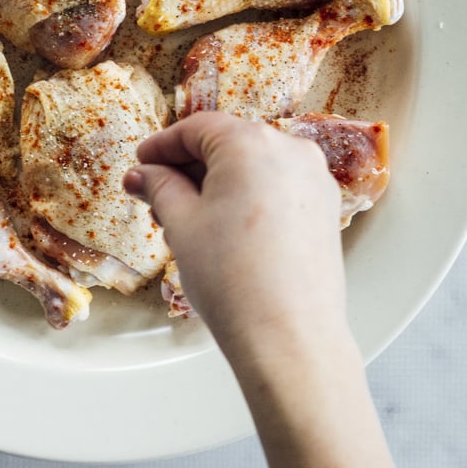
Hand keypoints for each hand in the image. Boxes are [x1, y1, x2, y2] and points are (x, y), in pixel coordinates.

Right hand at [124, 113, 401, 467]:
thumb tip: (141, 174)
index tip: (141, 162)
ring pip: (253, 166)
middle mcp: (290, 150)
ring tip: (184, 216)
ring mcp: (314, 179)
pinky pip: (277, 186)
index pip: (196, 129)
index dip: (162, 145)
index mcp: (251, 143)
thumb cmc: (231, 278)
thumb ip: (159, 187)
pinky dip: (247, 195)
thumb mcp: (182, 224)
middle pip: (227, 144)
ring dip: (217, 182)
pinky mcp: (325, 208)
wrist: (289, 338)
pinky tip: (223, 225)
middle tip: (155, 193)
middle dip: (187, 167)